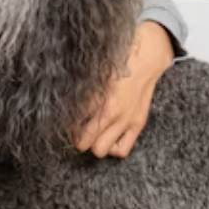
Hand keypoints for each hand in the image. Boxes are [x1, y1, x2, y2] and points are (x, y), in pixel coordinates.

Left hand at [73, 20, 174, 157]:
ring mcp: (126, 121)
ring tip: (91, 135)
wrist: (146, 58)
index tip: (62, 121)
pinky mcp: (138, 124)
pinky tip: (108, 138)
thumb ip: (79, 90)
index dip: (65, 124)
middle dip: (76, 138)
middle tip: (75, 130)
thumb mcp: (93, 74)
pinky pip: (122, 150)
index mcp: (98, 98)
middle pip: (83, 143)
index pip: (73, 123)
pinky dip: (113, 148)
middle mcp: (112, 113)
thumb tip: (63, 101)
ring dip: (93, 144)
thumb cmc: (116, 62)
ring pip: (100, 150)